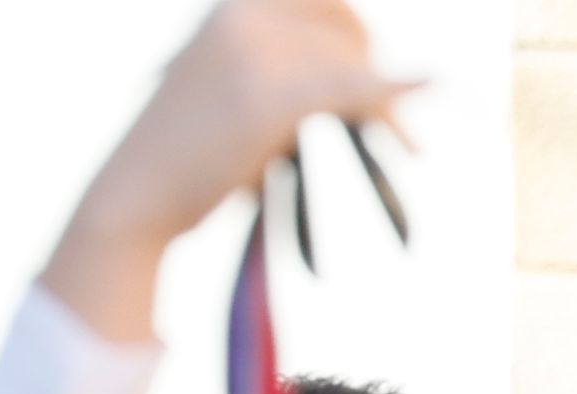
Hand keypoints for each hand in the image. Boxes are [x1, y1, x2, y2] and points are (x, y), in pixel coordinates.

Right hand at [51, 0, 417, 341]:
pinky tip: (438, 84)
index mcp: (233, 8)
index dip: (357, 33)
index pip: (325, 3)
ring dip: (388, 114)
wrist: (138, 192)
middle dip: (378, 81)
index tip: (371, 68)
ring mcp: (257, 54)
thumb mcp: (232, 87)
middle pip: (346, 38)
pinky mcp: (273, 99)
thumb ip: (286, 67)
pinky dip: (396, 90)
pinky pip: (353, 89)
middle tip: (400, 129)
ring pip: (352, 72)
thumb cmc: (189, 151)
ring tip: (408, 147)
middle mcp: (243, 17)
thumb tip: (362, 73)